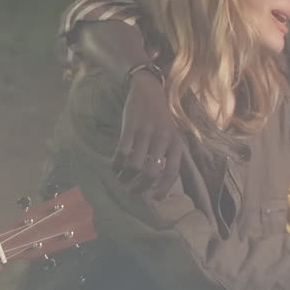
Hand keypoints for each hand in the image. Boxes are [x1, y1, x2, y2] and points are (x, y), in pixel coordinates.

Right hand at [112, 70, 184, 199]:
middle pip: (151, 172)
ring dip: (125, 177)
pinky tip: (114, 168)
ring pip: (134, 165)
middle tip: (133, 191)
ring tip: (121, 180)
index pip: (172, 171)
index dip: (164, 188)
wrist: (149, 90)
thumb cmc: (160, 118)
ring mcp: (145, 133)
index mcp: (175, 143)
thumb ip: (168, 156)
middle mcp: (162, 139)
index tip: (156, 198)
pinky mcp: (129, 128)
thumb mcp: (172, 135)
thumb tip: (160, 183)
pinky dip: (116, 164)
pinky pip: (121, 153)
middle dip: (140, 187)